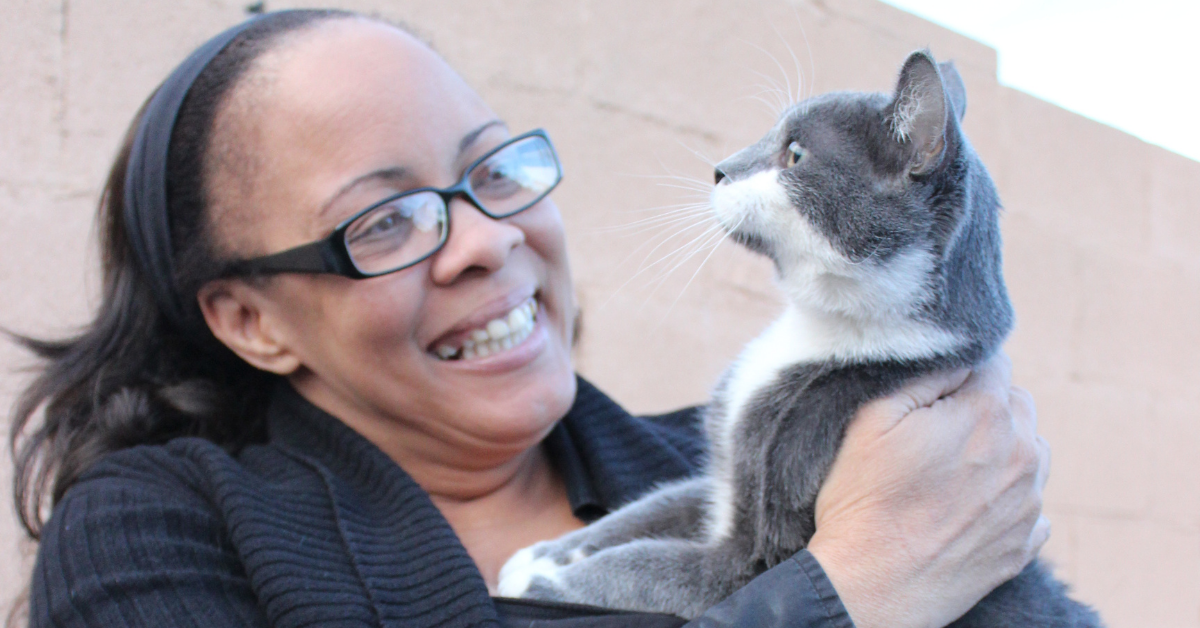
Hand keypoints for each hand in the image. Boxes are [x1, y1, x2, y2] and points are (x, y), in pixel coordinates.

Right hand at [806, 354, 1049, 627]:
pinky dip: (1003, 496)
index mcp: (988, 414)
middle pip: (1016, 403)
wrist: (873, 587)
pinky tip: (963, 506)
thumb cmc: (864, 501)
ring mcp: (1029, 502)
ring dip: (999, 449)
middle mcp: (1023, 454)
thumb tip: (954, 357)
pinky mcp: (1026, 542)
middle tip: (936, 432)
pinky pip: (1027, 501)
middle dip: (983, 407)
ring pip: (1029, 450)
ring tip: (950, 472)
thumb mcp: (872, 417)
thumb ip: (922, 374)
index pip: (992, 362)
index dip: (959, 370)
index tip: (933, 393)